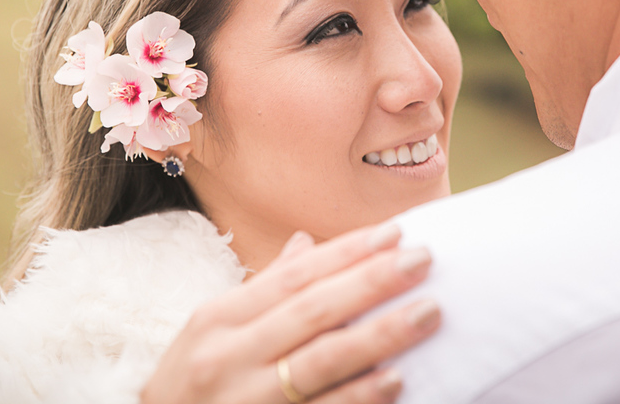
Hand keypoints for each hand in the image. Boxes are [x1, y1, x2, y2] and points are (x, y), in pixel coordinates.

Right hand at [139, 222, 438, 403]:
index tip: (396, 233)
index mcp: (219, 318)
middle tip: (423, 260)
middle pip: (312, 311)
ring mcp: (247, 400)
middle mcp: (229, 356)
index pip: (293, 276)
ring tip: (427, 312)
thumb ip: (265, 289)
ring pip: (321, 362)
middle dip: (371, 283)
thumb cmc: (192, 384)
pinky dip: (359, 396)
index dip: (346, 253)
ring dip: (379, 336)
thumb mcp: (213, 331)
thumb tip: (308, 244)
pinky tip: (396, 380)